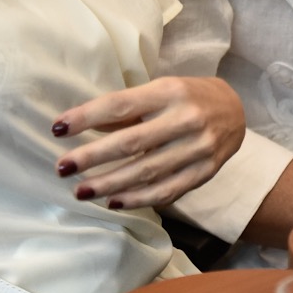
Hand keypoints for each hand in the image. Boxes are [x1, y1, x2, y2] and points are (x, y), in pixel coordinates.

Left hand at [52, 77, 243, 209]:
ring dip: (109, 184)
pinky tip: (113, 202)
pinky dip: (138, 198)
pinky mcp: (204, 172)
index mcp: (170, 91)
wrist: (235, 111)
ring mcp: (198, 148)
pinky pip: (167, 190)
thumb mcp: (159, 90)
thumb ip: (125, 109)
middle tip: (62, 167)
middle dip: (92, 157)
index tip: (58, 128)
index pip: (121, 105)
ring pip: (146, 171)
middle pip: (131, 142)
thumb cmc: (187, 97)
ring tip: (81, 190)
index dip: (87, 117)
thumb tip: (83, 125)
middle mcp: (186, 118)